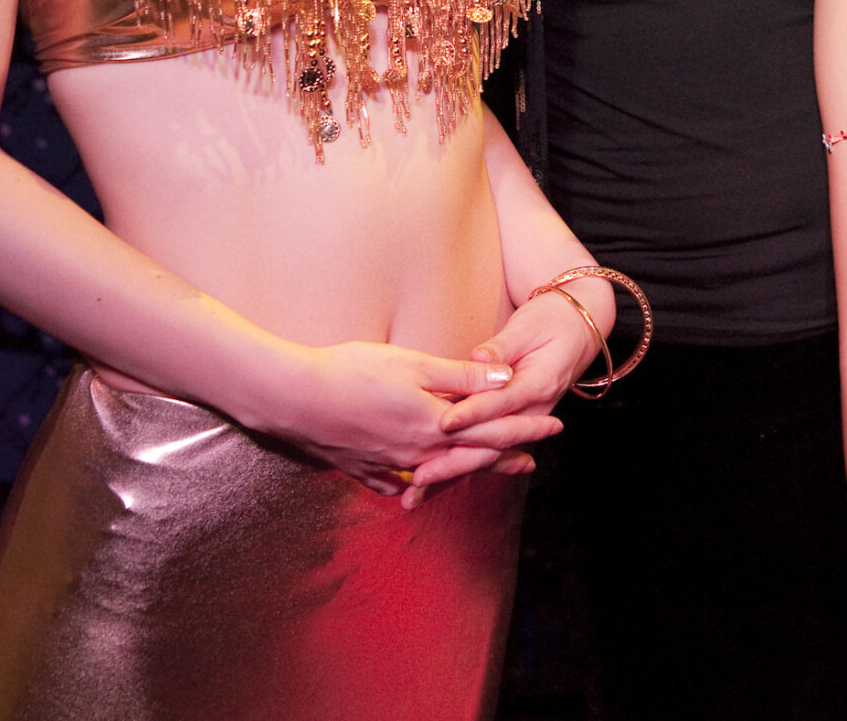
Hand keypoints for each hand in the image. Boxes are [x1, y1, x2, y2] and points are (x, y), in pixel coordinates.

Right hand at [278, 339, 558, 499]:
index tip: (555, 425)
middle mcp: (416, 453)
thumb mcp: (413, 364)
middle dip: (502, 457)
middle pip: (470, 458)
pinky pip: (394, 481)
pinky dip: (412, 481)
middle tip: (531, 460)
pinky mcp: (361, 468)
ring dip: (463, 471)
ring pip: (435, 472)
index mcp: (434, 425)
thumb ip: (459, 377)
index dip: (525, 427)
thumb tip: (505, 380)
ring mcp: (387, 465)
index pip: (493, 430)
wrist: (292, 400)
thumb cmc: (352, 371)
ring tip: (481, 473)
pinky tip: (413, 482)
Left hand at [429, 291, 602, 462]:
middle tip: (420, 477)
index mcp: (539, 385)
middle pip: (491, 443)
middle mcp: (532, 411)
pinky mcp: (511, 422)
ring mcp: (523, 421)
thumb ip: (502, 345)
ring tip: (417, 492)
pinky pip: (485, 448)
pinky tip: (430, 479)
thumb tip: (477, 356)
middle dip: (454, 462)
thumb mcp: (528, 326)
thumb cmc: (551, 322)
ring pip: (486, 453)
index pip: (501, 403)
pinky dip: (458, 464)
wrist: (577, 331)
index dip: (472, 413)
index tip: (444, 422)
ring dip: (452, 472)